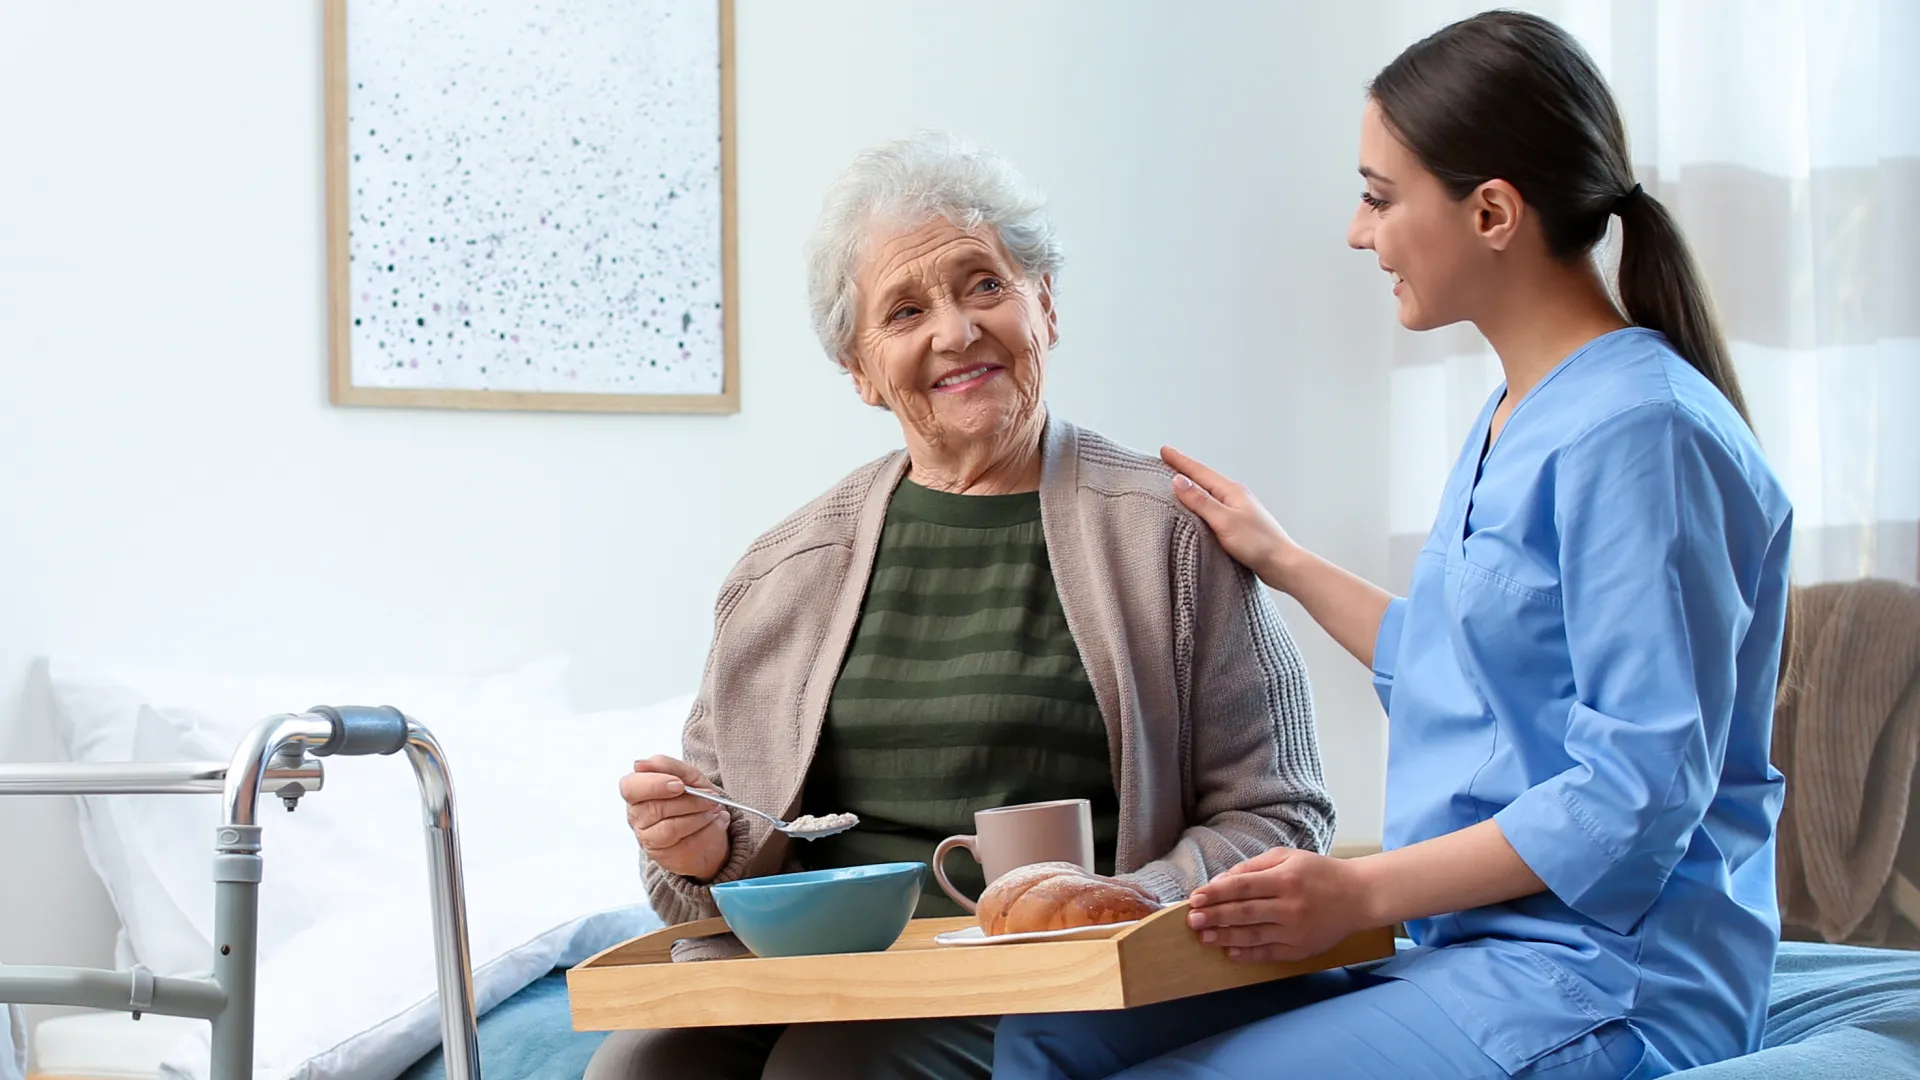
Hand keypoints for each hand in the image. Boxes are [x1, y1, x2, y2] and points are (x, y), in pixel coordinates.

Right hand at [620, 755, 731, 882]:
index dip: (653, 785)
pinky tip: (715, 822)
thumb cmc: (692, 797)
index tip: (679, 785)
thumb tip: (641, 764)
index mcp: (637, 793)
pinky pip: (686, 845)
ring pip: (670, 829)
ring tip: (714, 809)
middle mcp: (637, 818)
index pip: (630, 788)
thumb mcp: (688, 776)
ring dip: (698, 816)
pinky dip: (706, 831)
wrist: (708, 826)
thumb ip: (668, 767)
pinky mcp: (665, 857)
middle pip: (653, 809)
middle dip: (687, 802)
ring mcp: (649, 839)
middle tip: (710, 797)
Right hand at [1160, 446, 1303, 590]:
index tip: (1164, 450)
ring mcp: (1237, 509)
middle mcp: (1235, 496)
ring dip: (1192, 486)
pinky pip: (1213, 507)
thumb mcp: (1224, 520)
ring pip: (1209, 493)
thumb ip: (1201, 501)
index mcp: (1231, 491)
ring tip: (1177, 482)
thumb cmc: (1258, 544)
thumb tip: (1179, 481)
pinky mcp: (1238, 523)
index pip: (1199, 471)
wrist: (1282, 564)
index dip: (1180, 461)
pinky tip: (1197, 509)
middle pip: (1204, 478)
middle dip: (1184, 470)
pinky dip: (1201, 503)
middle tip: (1166, 461)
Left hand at [1186, 847, 1369, 962]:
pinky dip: (1247, 954)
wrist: (1358, 896)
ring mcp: (1296, 931)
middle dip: (1215, 917)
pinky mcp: (1301, 950)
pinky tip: (1229, 951)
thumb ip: (1253, 867)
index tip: (1196, 897)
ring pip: (1253, 936)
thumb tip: (1220, 881)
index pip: (1243, 887)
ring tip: (1204, 937)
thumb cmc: (1319, 873)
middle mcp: (1290, 906)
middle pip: (1244, 912)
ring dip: (1225, 937)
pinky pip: (1269, 954)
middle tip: (1192, 920)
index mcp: (1286, 879)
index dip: (1217, 893)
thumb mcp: (1288, 857)